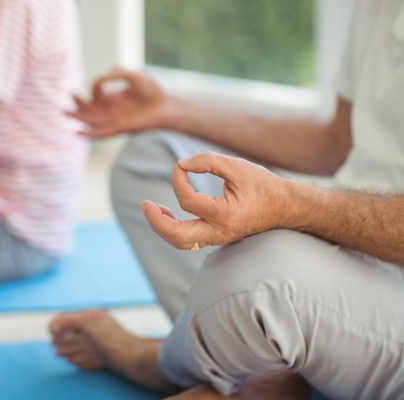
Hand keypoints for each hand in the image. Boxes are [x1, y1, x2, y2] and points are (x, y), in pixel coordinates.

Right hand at [67, 67, 181, 137]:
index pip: (97, 94)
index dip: (95, 86)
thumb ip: (120, 73)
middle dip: (77, 105)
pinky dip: (90, 134)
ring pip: (92, 122)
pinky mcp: (119, 128)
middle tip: (67, 97)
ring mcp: (115, 120)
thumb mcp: (136, 77)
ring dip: (78, 118)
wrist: (166, 107)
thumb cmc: (154, 92)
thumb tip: (105, 73)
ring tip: (65, 113)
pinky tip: (78, 132)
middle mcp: (113, 110)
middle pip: (89, 110)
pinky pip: (101, 133)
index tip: (103, 79)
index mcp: (115, 98)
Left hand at [141, 152, 291, 249]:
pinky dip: (173, 228)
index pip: (187, 200)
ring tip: (153, 209)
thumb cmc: (264, 186)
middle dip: (156, 220)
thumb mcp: (237, 166)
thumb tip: (181, 165)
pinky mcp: (216, 238)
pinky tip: (168, 213)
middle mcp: (220, 231)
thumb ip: (208, 162)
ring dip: (162, 227)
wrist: (287, 207)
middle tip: (144, 204)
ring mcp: (218, 238)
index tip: (181, 166)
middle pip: (177, 236)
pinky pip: (188, 240)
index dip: (178, 179)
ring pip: (180, 242)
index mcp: (226, 215)